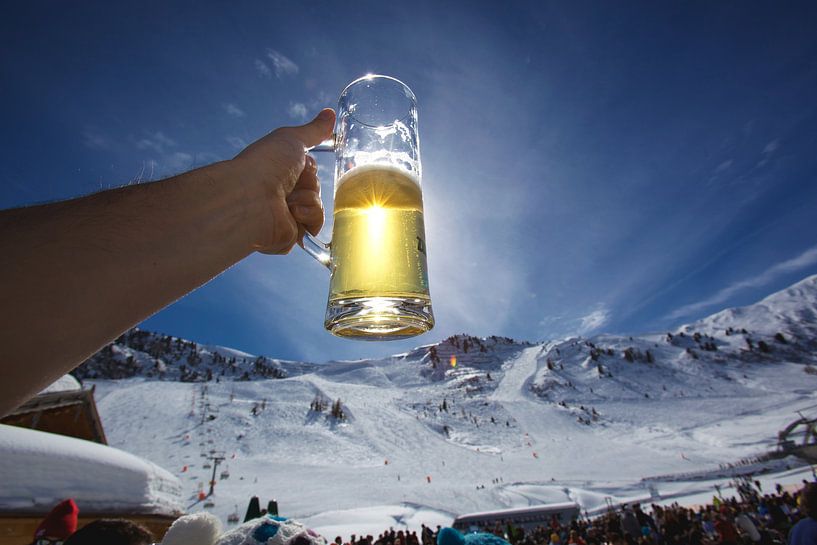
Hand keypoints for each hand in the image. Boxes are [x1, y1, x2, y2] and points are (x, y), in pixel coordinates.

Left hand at [232, 108, 334, 253]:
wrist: (251, 198)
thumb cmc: (265, 165)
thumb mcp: (292, 139)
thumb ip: (313, 131)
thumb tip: (330, 113)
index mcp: (278, 173)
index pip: (309, 171)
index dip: (309, 168)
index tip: (300, 165)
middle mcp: (279, 195)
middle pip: (315, 189)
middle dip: (309, 184)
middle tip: (291, 182)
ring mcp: (284, 217)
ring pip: (317, 208)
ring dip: (307, 200)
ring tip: (287, 200)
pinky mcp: (288, 236)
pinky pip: (313, 227)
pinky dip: (305, 218)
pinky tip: (290, 214)